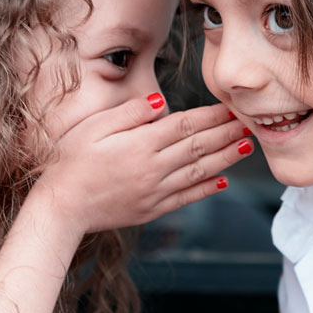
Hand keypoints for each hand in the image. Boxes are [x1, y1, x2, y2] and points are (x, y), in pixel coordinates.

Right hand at [35, 93, 251, 234]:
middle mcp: (153, 168)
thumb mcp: (94, 127)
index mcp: (140, 144)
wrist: (61, 207)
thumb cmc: (70, 161)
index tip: (231, 107)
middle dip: (226, 133)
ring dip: (225, 159)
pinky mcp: (151, 210)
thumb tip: (162, 102)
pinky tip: (222, 182)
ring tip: (246, 148)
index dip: (211, 116)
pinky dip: (206, 189)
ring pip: (198, 172)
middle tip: (250, 123)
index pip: (185, 125)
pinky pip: (186, 198)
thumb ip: (130, 114)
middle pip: (198, 146)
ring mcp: (155, 191)